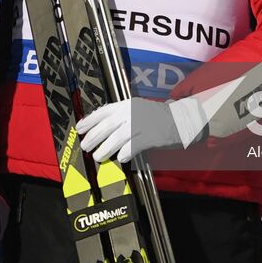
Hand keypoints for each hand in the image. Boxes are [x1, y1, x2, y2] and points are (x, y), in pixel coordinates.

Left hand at [76, 96, 204, 162]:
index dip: (90, 120)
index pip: (104, 111)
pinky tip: (121, 158)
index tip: (80, 128)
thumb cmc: (157, 116)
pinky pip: (135, 145)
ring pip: (119, 137)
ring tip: (98, 156)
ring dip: (106, 148)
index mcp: (127, 104)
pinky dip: (126, 152)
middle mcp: (133, 112)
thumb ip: (120, 115)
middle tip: (85, 146)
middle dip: (94, 137)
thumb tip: (100, 127)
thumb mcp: (137, 109)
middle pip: (108, 125)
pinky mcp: (152, 136)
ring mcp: (143, 123)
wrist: (181, 118)